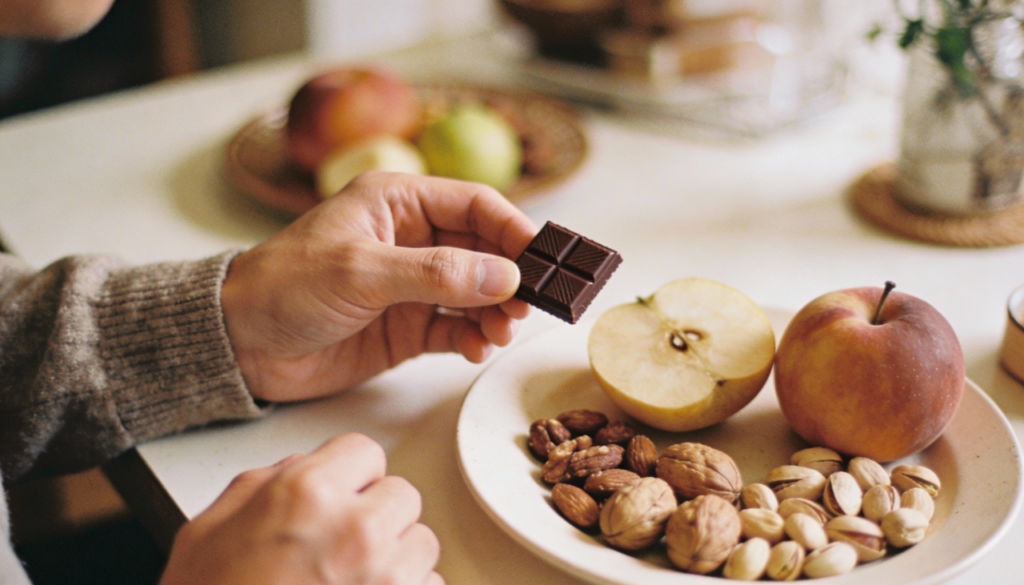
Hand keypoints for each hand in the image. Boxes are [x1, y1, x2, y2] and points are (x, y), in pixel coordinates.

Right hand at [159, 433, 442, 584]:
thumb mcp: (207, 533)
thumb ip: (260, 486)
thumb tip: (297, 469)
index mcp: (306, 495)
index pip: (365, 452)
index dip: (349, 474)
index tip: (341, 492)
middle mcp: (355, 531)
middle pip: (402, 496)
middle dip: (375, 514)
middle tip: (340, 543)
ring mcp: (385, 578)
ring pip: (421, 543)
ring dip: (395, 557)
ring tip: (349, 580)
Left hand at [221, 171, 535, 401]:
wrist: (240, 346)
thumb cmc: (285, 287)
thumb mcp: (361, 271)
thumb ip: (436, 274)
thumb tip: (506, 276)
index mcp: (397, 203)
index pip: (475, 204)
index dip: (514, 229)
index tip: (545, 260)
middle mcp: (411, 240)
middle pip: (485, 249)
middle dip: (512, 276)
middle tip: (529, 305)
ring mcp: (412, 286)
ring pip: (477, 292)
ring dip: (496, 311)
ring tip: (500, 332)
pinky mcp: (407, 327)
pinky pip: (456, 329)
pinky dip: (473, 339)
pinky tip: (475, 348)